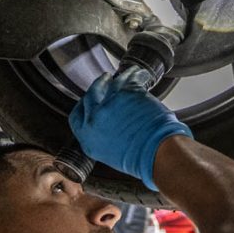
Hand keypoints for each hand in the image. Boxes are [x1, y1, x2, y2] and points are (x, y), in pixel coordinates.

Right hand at [69, 66, 191, 190]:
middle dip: (97, 87)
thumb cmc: (140, 159)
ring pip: (109, 84)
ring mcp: (108, 105)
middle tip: (103, 81)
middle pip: (90, 96)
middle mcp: (94, 120)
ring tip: (122, 74)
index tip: (88, 100)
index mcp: (88, 138)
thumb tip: (108, 126)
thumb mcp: (111, 154)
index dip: (83, 105)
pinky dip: (133, 74)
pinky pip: (127, 79)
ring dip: (116, 78)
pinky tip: (137, 73)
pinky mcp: (125, 93)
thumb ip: (104, 138)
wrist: (157, 153)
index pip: (77, 116)